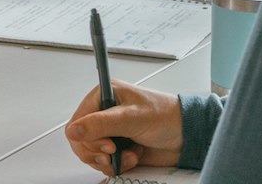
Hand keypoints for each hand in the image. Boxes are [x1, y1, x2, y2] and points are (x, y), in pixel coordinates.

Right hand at [65, 82, 183, 174]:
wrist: (186, 136)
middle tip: (115, 151)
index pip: (77, 121)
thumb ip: (101, 124)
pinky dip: (117, 165)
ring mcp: (111, 132)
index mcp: (104, 96)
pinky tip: (132, 157)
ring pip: (91, 154)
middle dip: (98, 151)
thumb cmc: (166, 116)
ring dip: (109, 159)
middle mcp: (104, 114)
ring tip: (128, 154)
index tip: (108, 144)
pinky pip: (104, 162)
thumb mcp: (132, 118)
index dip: (87, 137)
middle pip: (81, 140)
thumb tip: (74, 129)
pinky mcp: (118, 148)